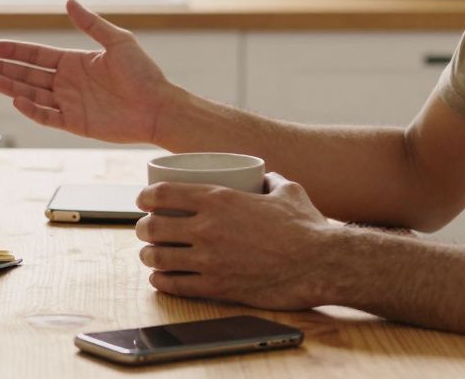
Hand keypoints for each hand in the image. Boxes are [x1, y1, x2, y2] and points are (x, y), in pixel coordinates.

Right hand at [0, 0, 174, 144]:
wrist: (158, 106)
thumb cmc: (143, 73)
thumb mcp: (118, 41)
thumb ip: (91, 24)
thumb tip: (69, 1)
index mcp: (74, 62)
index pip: (36, 55)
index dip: (14, 51)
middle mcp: (67, 82)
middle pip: (28, 74)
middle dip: (3, 69)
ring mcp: (69, 103)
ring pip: (32, 94)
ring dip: (10, 87)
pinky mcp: (75, 123)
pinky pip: (47, 116)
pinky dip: (31, 110)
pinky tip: (17, 100)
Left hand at [135, 173, 333, 309]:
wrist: (322, 265)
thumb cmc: (308, 227)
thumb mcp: (288, 191)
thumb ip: (270, 180)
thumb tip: (264, 176)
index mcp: (218, 199)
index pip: (162, 193)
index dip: (145, 197)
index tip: (142, 201)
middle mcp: (207, 228)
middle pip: (152, 227)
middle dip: (142, 228)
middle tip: (145, 230)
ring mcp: (209, 260)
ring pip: (158, 258)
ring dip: (148, 256)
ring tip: (150, 255)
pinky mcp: (217, 287)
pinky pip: (175, 285)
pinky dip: (161, 281)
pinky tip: (160, 278)